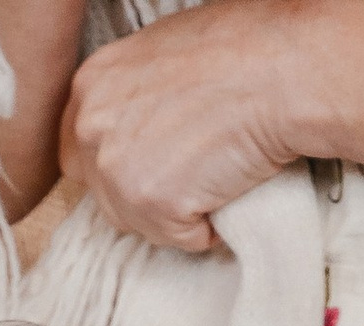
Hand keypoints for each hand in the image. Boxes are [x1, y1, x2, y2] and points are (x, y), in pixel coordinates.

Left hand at [61, 0, 334, 249]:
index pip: (81, 151)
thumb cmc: (240, 50)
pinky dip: (208, 226)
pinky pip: (180, 238)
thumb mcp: (162, 56)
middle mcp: (92, 126)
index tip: (152, 163)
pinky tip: (228, 186)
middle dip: (143, 192)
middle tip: (190, 168)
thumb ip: (134, 95)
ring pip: (138, 222)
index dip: (120, 163)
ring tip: (214, 170)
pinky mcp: (152, 204)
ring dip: (175, 212)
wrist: (282, 70)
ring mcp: (117, 169)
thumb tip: (139, 129)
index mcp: (91, 84)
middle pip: (103, 194)